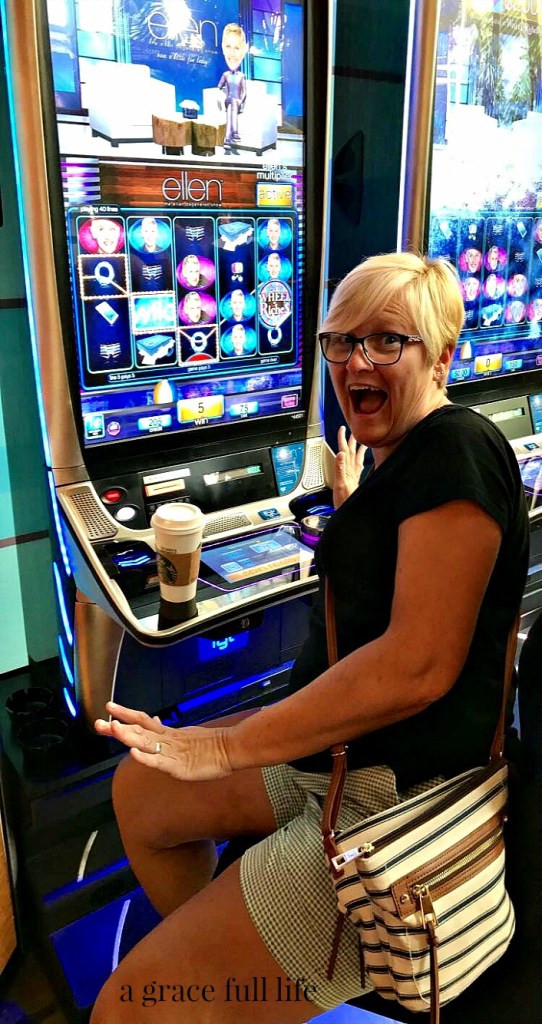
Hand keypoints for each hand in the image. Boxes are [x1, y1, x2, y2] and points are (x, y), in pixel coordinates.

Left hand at [95, 702, 233, 780]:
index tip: (109, 707)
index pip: (142, 721)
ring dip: (128, 736)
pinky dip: (146, 757)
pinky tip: (134, 753)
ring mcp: (172, 752)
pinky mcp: (178, 767)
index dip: (126, 714)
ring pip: (146, 743)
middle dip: (117, 727)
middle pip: (138, 731)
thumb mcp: (186, 735)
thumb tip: (153, 721)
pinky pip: (159, 761)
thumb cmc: (211, 745)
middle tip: (97, 723)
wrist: (232, 748)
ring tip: (112, 729)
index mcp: (168, 733)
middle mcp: (167, 740)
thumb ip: (168, 731)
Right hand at [334, 426, 364, 507]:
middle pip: (352, 452)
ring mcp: (354, 476)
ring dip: (357, 449)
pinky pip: (358, 467)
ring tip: (361, 442)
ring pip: (356, 458)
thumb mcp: (339, 484)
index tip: (343, 429)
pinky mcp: (354, 481)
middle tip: (351, 430)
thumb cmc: (344, 500)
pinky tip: (361, 461)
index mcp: (347, 470)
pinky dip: (359, 461)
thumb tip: (340, 454)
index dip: (343, 439)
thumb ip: (340, 468)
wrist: (351, 510)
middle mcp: (352, 471)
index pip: (345, 451)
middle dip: (351, 441)